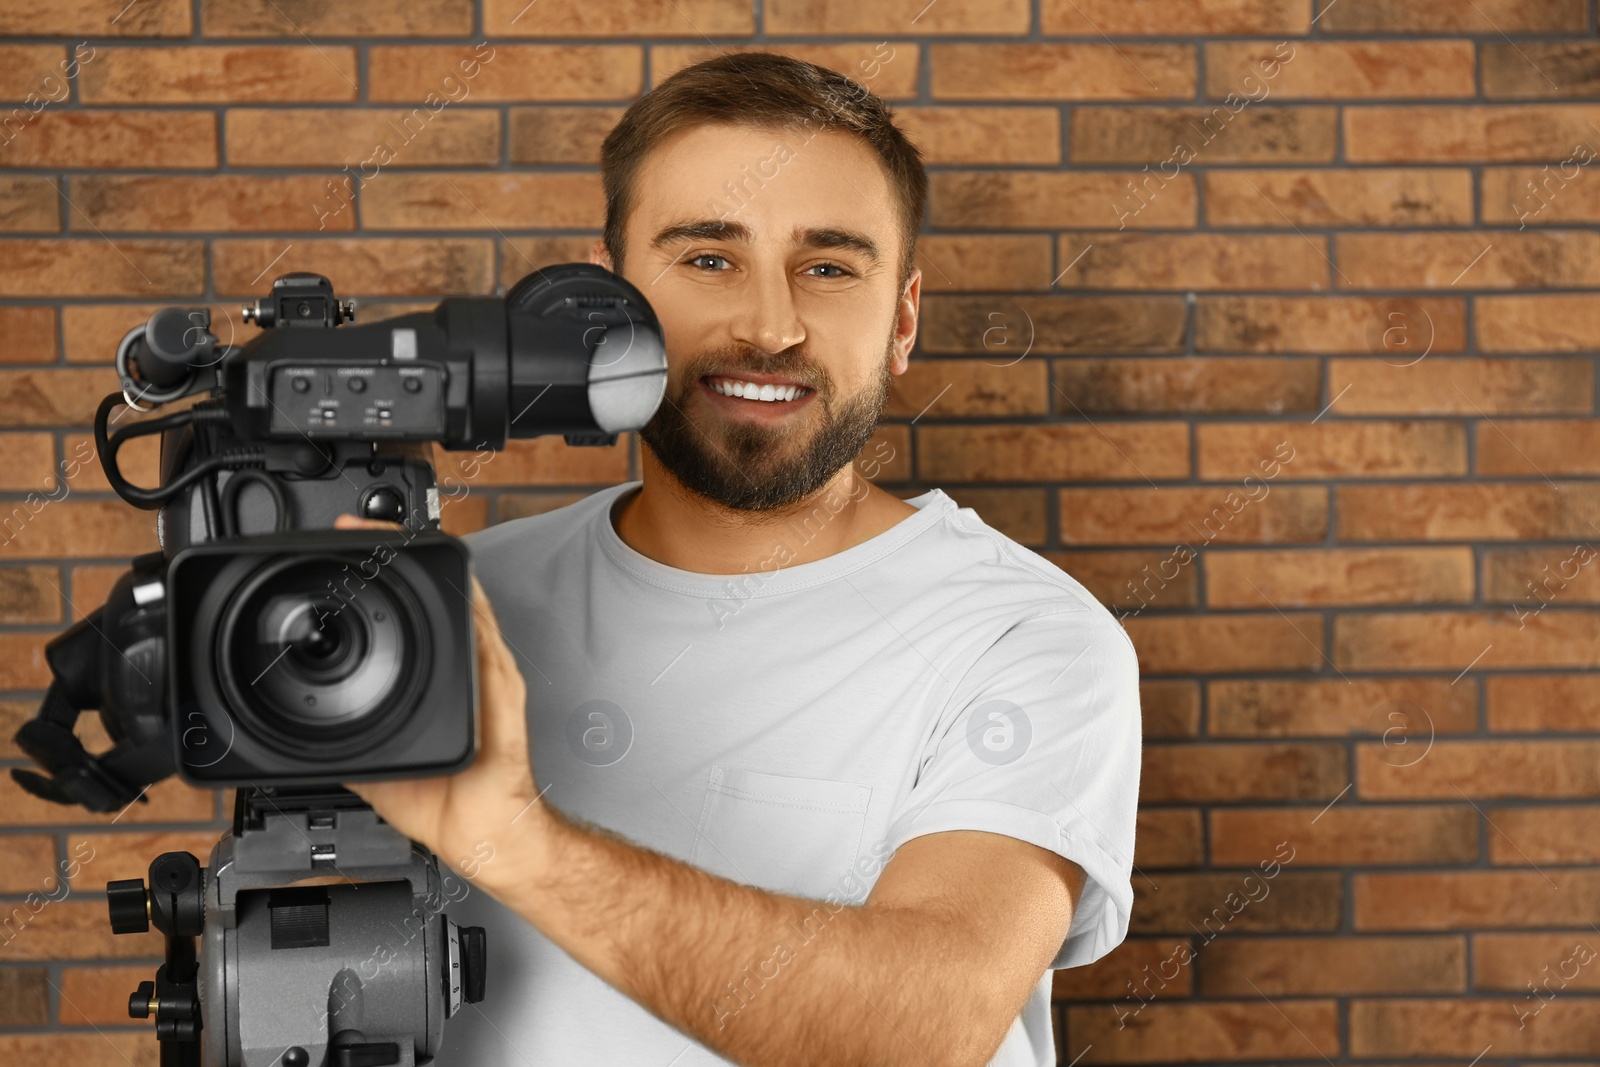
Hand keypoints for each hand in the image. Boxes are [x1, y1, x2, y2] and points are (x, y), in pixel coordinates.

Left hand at [332, 514, 544, 881]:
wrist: (485, 836)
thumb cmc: (444, 804)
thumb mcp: (375, 767)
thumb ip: (349, 739)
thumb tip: (306, 730)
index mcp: (438, 682)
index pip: (411, 617)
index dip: (380, 578)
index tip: (346, 550)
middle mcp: (466, 669)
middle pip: (439, 596)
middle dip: (400, 555)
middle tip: (361, 528)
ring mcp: (488, 675)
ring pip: (463, 604)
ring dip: (433, 568)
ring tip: (395, 538)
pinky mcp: (502, 691)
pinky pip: (486, 639)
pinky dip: (469, 607)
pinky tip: (453, 581)